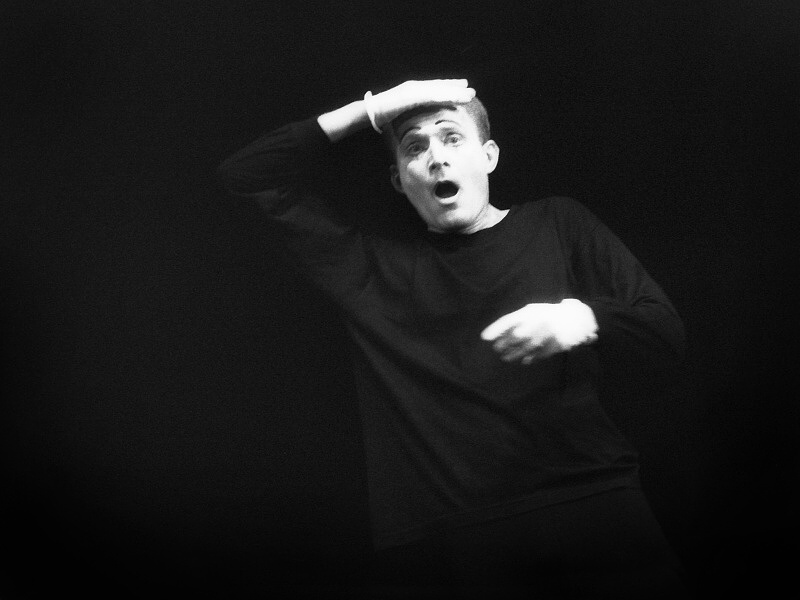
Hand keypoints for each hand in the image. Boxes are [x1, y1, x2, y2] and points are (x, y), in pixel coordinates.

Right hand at [371, 79, 475, 128]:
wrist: (369, 113)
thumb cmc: (384, 116)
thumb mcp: (402, 114)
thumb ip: (412, 114)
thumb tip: (419, 123)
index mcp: (413, 91)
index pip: (434, 88)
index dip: (449, 88)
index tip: (462, 90)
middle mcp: (414, 87)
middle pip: (439, 87)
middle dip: (456, 89)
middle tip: (471, 91)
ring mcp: (412, 90)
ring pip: (438, 91)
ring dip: (455, 93)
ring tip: (469, 95)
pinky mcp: (410, 96)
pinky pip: (430, 97)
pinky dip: (443, 97)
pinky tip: (455, 98)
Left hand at [480, 300, 597, 363]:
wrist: (579, 317)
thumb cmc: (552, 313)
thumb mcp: (535, 311)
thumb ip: (520, 320)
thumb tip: (501, 332)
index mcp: (532, 311)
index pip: (508, 320)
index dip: (495, 329)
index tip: (485, 337)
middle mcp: (538, 322)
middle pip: (515, 335)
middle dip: (504, 343)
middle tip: (497, 349)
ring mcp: (546, 334)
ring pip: (525, 346)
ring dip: (514, 353)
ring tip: (506, 358)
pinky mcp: (555, 345)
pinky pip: (539, 353)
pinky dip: (531, 357)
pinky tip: (525, 361)